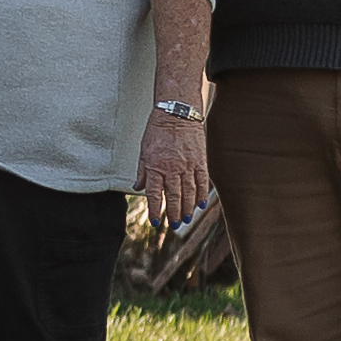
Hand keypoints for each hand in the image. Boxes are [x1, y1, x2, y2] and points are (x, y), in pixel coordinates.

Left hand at [138, 107, 213, 232]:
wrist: (177, 114)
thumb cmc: (157, 131)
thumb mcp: (144, 150)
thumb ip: (142, 171)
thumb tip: (138, 188)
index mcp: (155, 165)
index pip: (154, 193)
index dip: (155, 209)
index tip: (155, 222)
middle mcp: (172, 168)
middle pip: (174, 196)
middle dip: (173, 213)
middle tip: (174, 226)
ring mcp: (188, 165)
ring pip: (189, 192)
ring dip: (187, 208)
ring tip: (186, 220)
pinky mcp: (200, 160)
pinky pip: (202, 181)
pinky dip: (201, 194)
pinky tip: (200, 205)